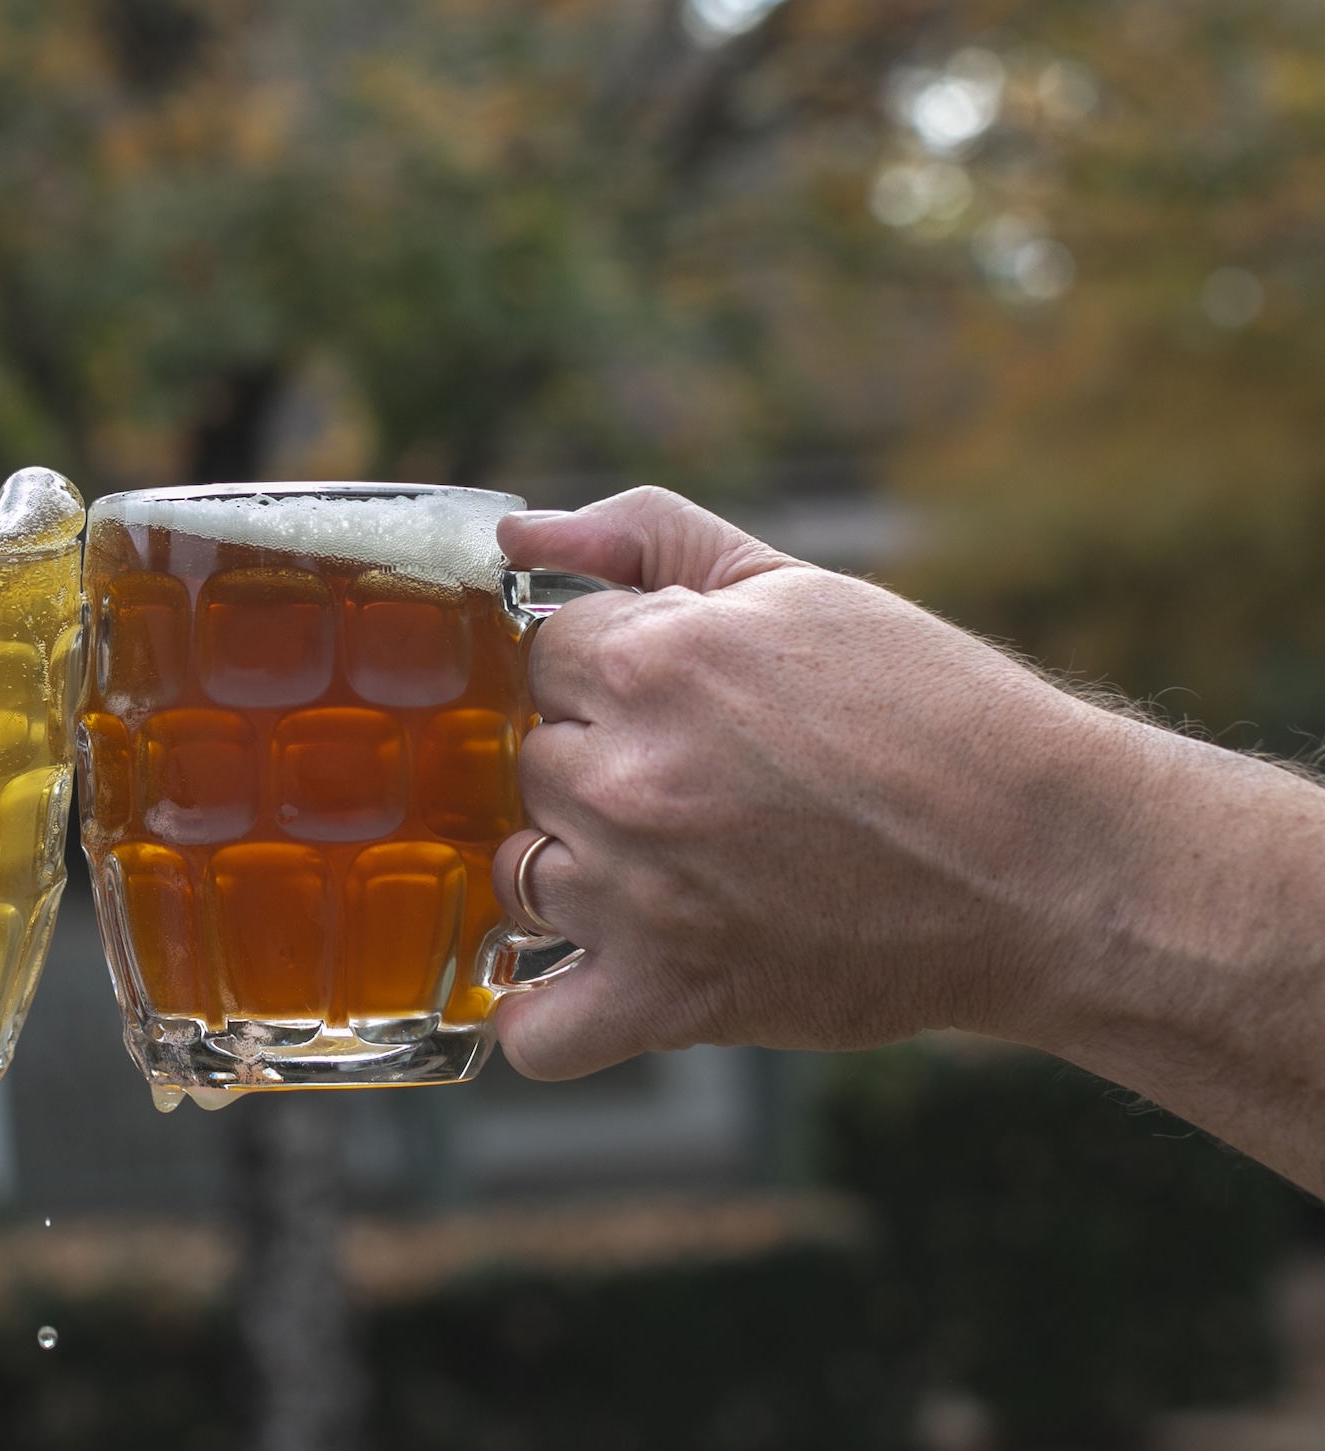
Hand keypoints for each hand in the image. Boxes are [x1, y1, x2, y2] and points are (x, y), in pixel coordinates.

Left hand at [484, 488, 1167, 1079]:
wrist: (1045, 864)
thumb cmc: (933, 714)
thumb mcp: (796, 587)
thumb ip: (645, 537)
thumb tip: (517, 528)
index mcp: (651, 660)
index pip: (539, 658)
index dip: (604, 675)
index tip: (674, 702)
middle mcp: (626, 775)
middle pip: (528, 763)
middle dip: (596, 765)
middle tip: (698, 784)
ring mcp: (638, 894)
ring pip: (522, 874)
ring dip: (581, 872)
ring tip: (678, 866)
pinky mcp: (671, 998)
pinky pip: (537, 1033)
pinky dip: (550, 1018)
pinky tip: (597, 978)